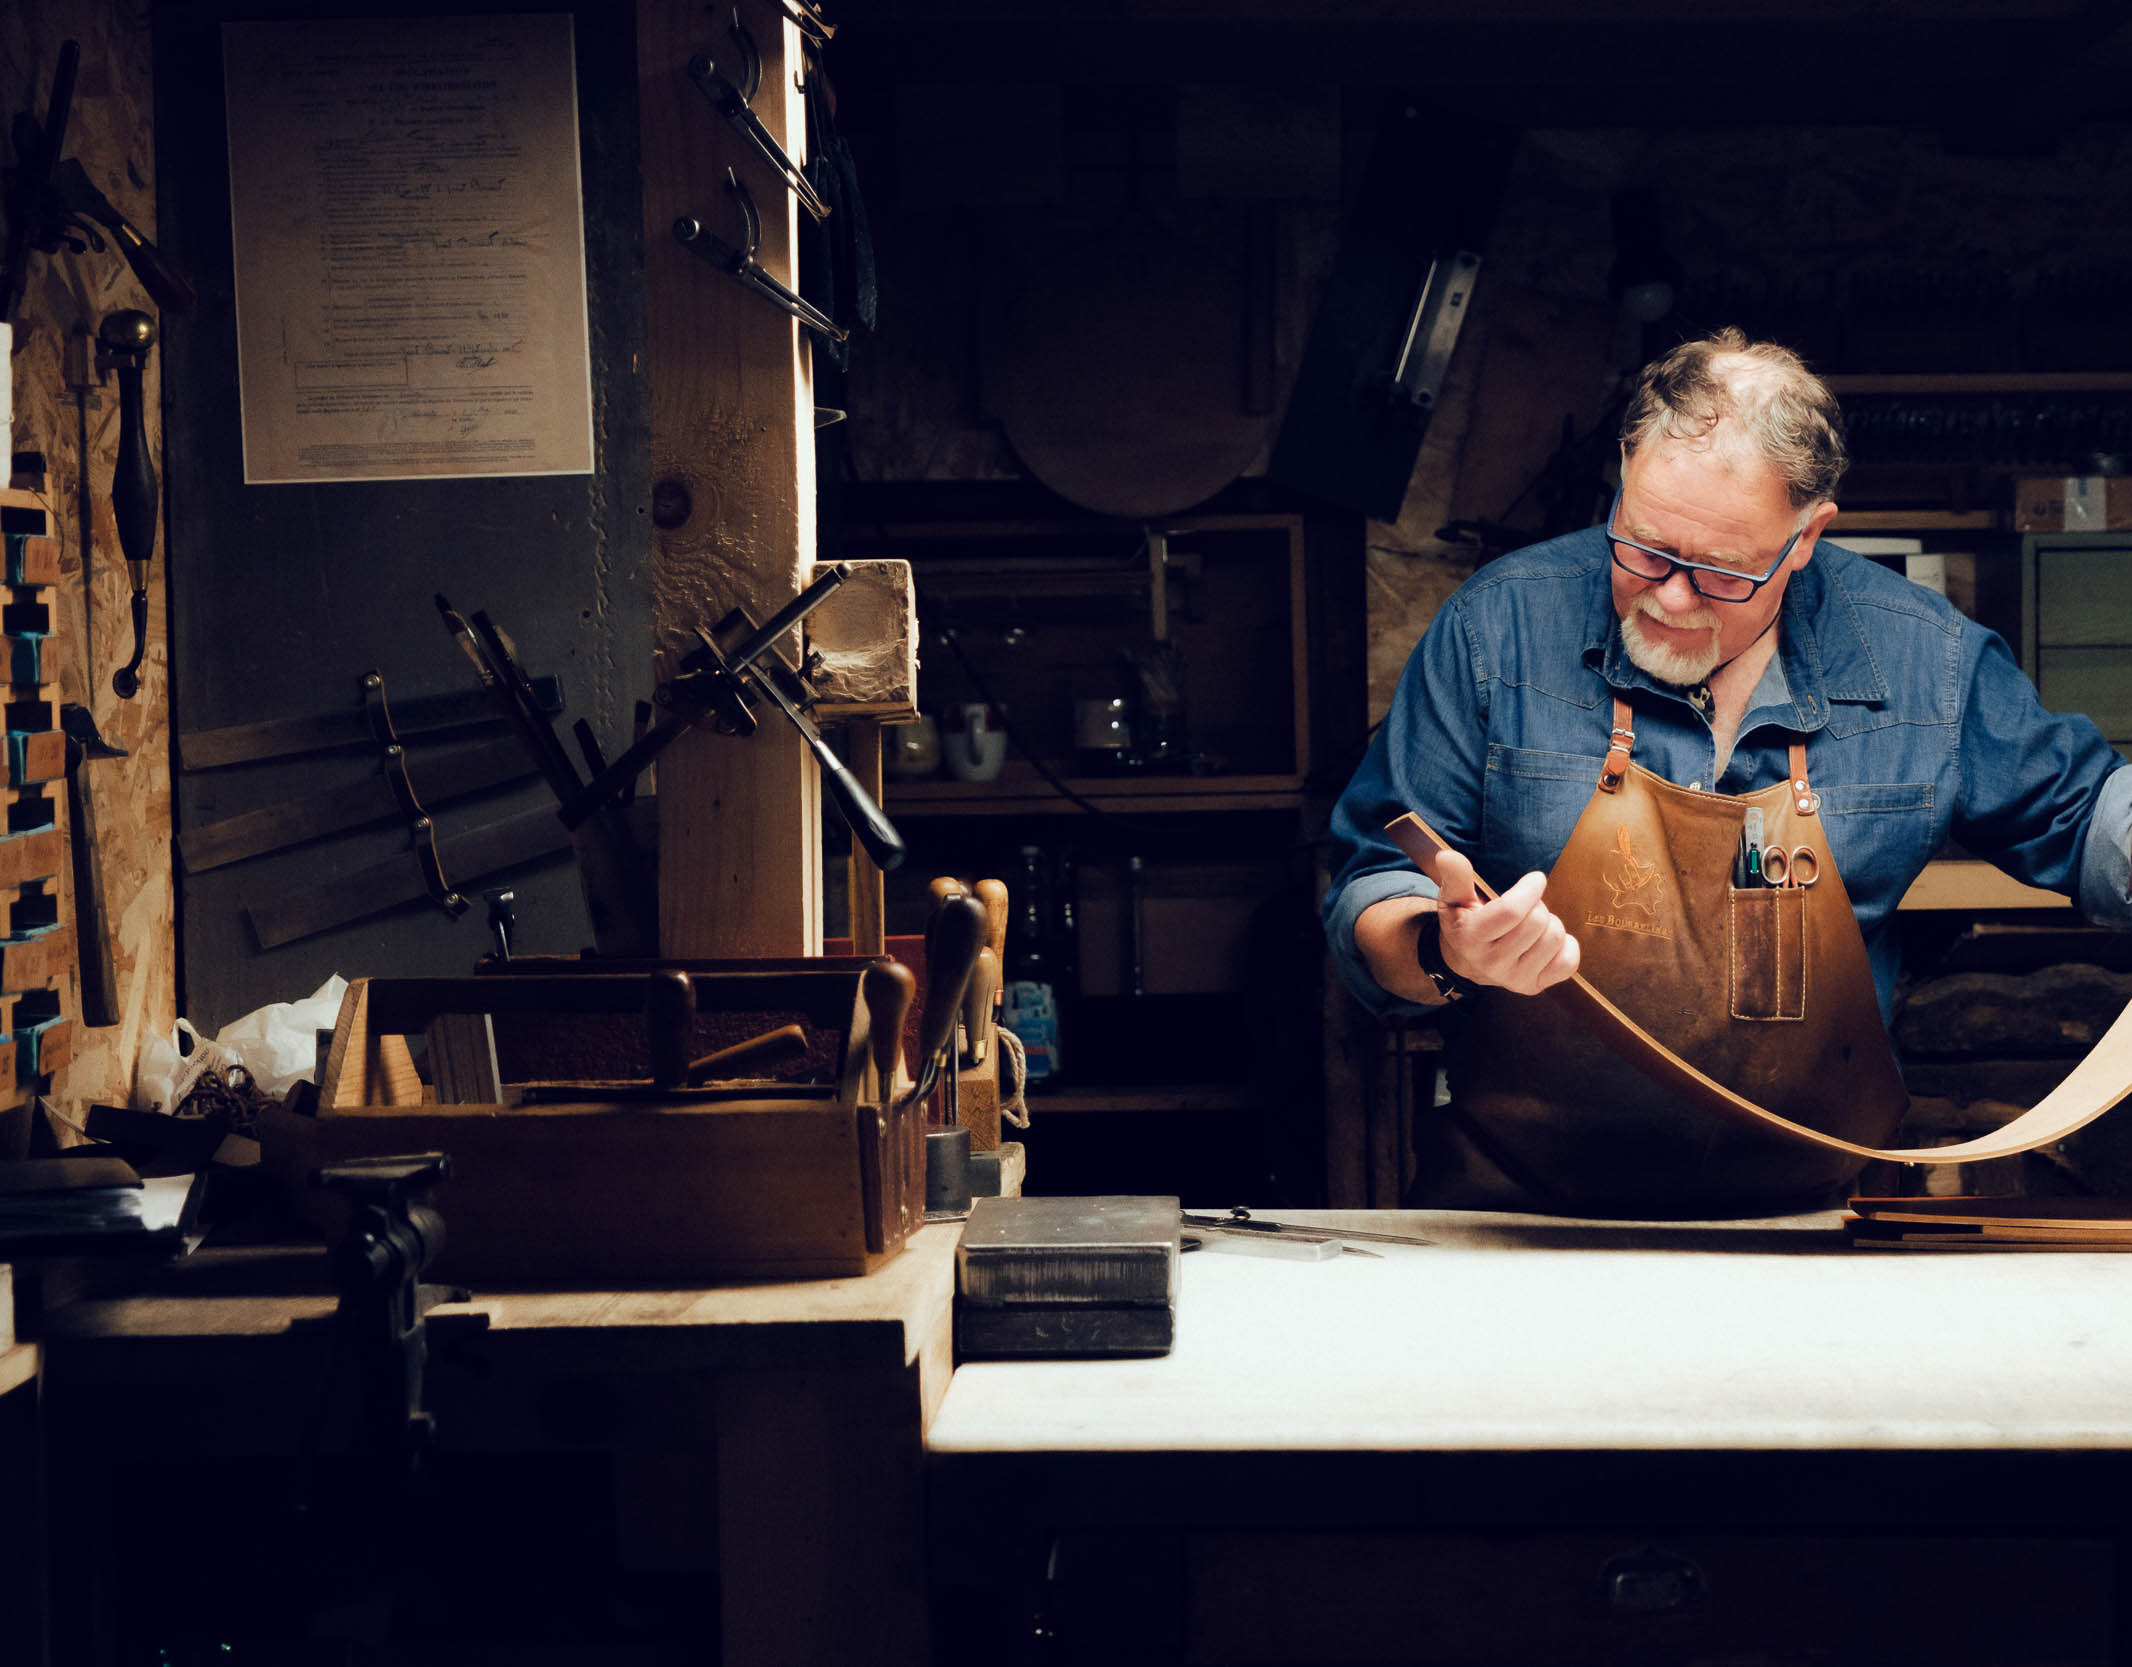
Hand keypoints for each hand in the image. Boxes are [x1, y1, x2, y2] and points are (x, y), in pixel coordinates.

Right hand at [1433, 848, 1580, 995]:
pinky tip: (1547, 940)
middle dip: (1537, 905)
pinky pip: (1568, 962)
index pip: (1512, 911)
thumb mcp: (1453, 898)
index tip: (1535, 879)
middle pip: (1537, 922)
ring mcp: (1514, 978)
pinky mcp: (1532, 987)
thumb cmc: (1465, 922)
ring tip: (1533, 923)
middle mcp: (1492, 963)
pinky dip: (1566, 946)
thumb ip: (1454, 876)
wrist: (1466, 962)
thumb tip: (1448, 855)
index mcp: (1470, 938)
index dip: (1530, 889)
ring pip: (1555, 938)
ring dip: (1550, 923)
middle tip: (1527, 905)